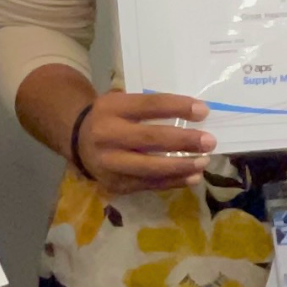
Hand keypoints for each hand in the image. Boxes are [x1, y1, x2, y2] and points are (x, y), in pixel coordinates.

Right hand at [74, 90, 215, 195]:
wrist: (77, 140)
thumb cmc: (112, 116)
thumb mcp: (124, 101)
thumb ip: (152, 106)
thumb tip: (196, 113)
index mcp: (112, 108)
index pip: (150, 106)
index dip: (178, 108)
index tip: (204, 111)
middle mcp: (106, 136)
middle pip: (150, 139)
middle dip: (183, 141)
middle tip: (209, 142)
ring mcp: (108, 163)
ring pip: (148, 167)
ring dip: (180, 166)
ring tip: (204, 162)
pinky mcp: (113, 184)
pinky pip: (147, 184)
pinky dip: (172, 182)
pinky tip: (192, 177)